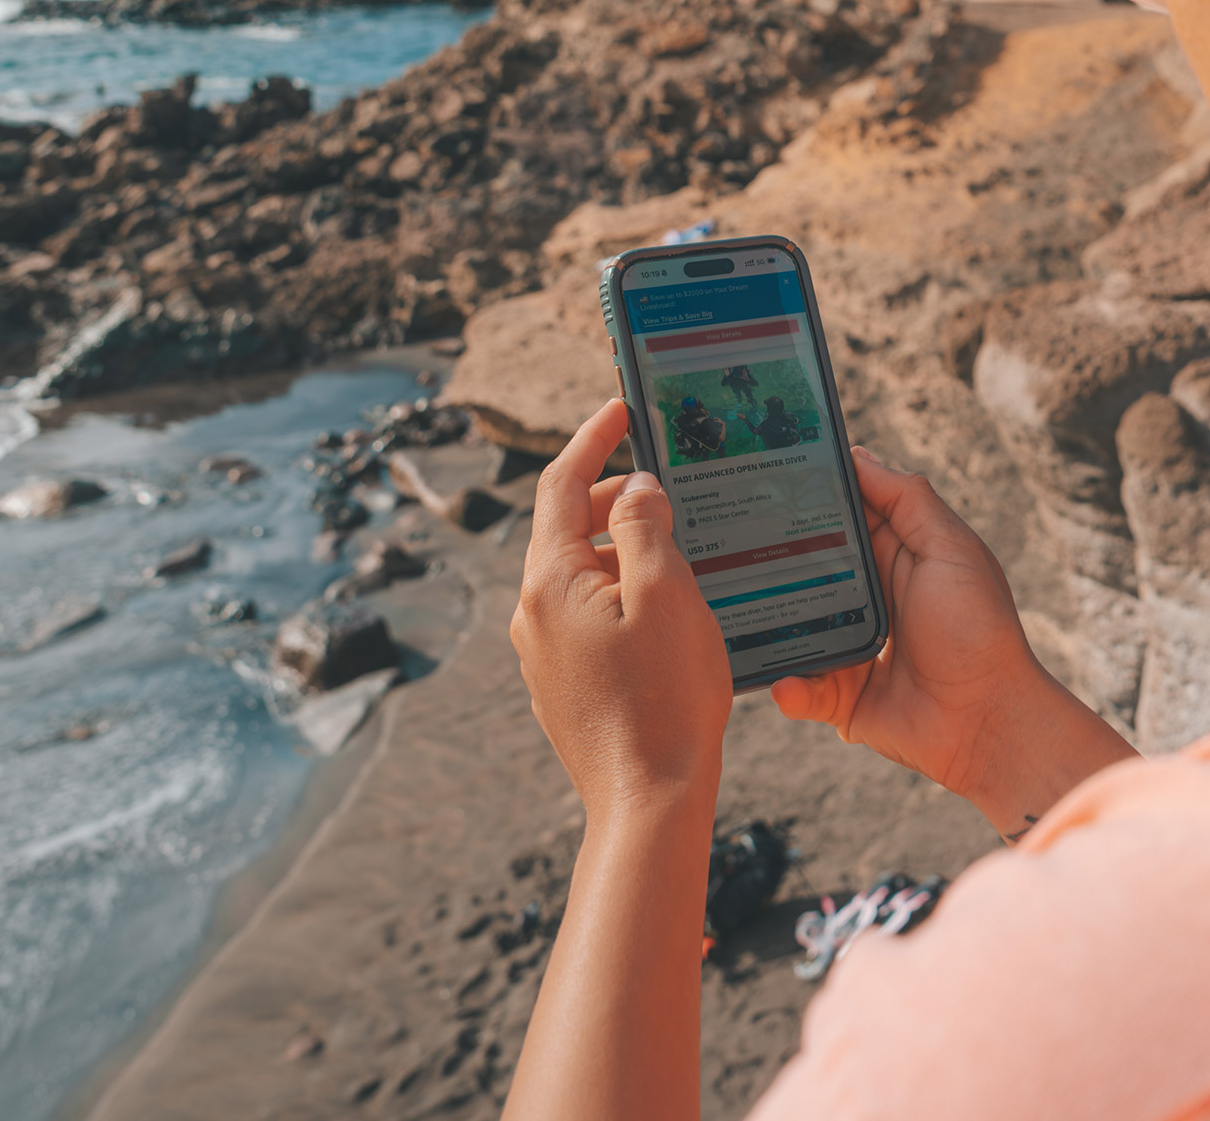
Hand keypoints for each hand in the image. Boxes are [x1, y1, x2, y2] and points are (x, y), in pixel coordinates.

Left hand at [509, 398, 732, 814]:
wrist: (647, 799)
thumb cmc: (666, 697)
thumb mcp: (667, 593)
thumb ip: (644, 526)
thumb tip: (634, 487)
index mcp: (550, 582)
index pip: (560, 485)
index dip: (592, 438)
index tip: (621, 409)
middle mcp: (533, 614)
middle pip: (565, 527)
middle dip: (612, 495)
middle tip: (665, 485)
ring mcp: (543, 653)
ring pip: (577, 573)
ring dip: (619, 545)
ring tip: (676, 545)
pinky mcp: (562, 683)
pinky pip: (585, 613)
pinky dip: (617, 587)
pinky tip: (663, 604)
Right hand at [772, 447, 1135, 839]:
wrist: (987, 719)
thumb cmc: (978, 628)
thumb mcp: (949, 550)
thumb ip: (908, 501)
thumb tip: (859, 455)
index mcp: (894, 558)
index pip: (843, 517)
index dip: (810, 496)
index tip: (767, 471)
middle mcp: (866, 598)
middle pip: (806, 568)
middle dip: (773, 554)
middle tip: (728, 535)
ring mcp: (849, 647)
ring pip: (792, 626)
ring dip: (770, 621)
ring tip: (737, 609)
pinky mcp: (840, 697)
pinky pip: (800, 689)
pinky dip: (790, 687)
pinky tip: (785, 680)